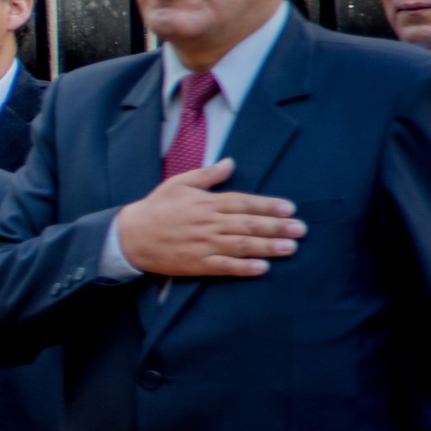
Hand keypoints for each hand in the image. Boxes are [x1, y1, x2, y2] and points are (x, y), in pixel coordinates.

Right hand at [112, 159, 302, 277]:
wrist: (129, 236)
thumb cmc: (155, 208)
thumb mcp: (177, 184)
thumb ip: (206, 175)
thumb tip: (229, 163)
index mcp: (205, 203)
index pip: (243, 203)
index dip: (267, 206)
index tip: (290, 208)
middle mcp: (208, 223)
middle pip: (248, 225)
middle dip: (277, 227)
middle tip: (300, 229)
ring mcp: (203, 245)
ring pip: (241, 245)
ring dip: (268, 247)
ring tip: (291, 248)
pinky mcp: (197, 263)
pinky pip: (224, 266)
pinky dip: (244, 267)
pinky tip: (262, 268)